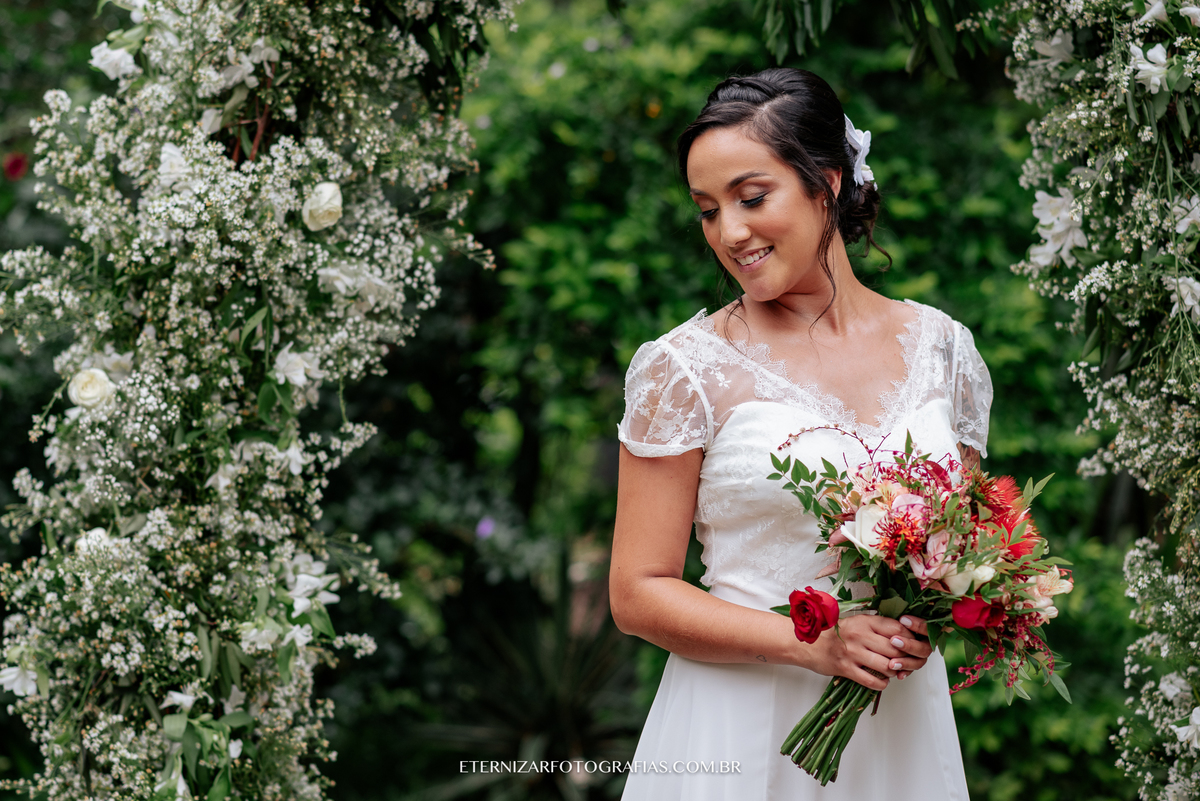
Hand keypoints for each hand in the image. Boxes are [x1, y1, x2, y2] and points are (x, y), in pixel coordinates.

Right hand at [804, 613, 932, 690]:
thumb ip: (877, 627)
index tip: (911, 644)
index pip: (896, 628)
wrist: (807, 643)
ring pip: (886, 665)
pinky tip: (882, 681)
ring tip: (893, 672)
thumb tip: (902, 635)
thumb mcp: (856, 623)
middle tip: (906, 662)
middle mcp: (859, 635)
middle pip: (894, 648)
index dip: (908, 637)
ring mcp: (852, 652)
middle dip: (904, 658)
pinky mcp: (845, 668)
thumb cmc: (834, 633)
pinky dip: (881, 683)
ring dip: (894, 672)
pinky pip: (871, 680)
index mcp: (864, 621)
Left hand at [893, 615, 930, 680]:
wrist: (884, 631)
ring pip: (919, 662)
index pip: (929, 629)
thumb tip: (903, 613)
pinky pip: (911, 671)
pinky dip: (904, 673)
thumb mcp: (900, 614)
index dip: (918, 625)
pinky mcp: (911, 665)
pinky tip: (898, 675)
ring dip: (906, 662)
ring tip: (892, 663)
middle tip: (893, 641)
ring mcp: (920, 656)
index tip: (903, 619)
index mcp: (928, 631)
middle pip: (924, 649)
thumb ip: (905, 615)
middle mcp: (926, 644)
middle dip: (909, 645)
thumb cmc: (894, 619)